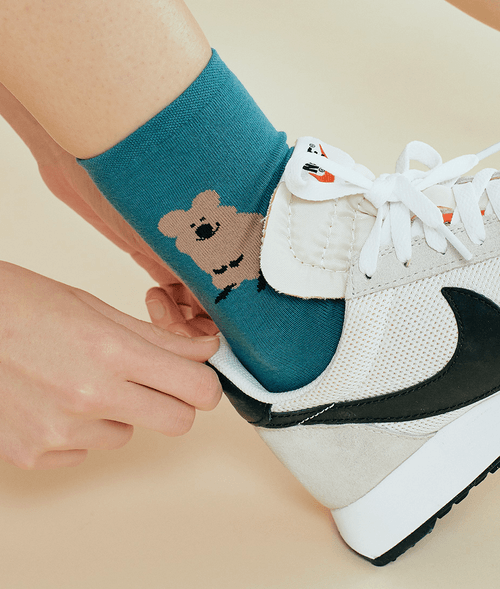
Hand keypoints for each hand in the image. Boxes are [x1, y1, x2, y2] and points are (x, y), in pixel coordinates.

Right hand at [0, 262, 221, 468]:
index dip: (205, 384)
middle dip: (175, 404)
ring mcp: (59, 432)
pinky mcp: (33, 455)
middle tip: (154, 384)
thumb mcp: (96, 310)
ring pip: (126, 436)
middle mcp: (89, 397)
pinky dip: (79, 431)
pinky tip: (53, 401)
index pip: (196, 388)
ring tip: (81, 382)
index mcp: (111, 352)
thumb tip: (203, 353)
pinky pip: (84, 451)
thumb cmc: (23, 306)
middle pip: (177, 422)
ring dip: (118, 414)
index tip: (199, 380)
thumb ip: (157, 339)